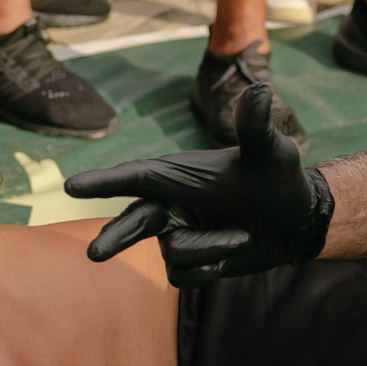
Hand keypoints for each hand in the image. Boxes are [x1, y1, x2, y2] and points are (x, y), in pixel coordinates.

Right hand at [68, 84, 334, 284]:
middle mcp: (169, 204)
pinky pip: (183, 274)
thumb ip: (257, 126)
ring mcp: (177, 233)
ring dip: (209, 247)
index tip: (71, 187)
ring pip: (172, 252)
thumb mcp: (272, 150)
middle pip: (132, 222)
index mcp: (177, 174)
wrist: (295, 218)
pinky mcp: (189, 261)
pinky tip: (231, 254)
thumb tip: (260, 91)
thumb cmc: (279, 176)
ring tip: (242, 235)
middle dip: (114, 237)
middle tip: (94, 254)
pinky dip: (208, 267)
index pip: (135, 177)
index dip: (102, 182)